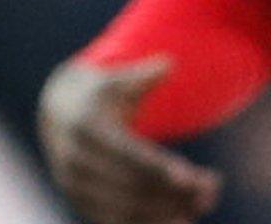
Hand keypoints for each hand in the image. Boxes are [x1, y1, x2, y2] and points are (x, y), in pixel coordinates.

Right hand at [38, 57, 222, 223]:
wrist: (58, 112)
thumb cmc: (101, 93)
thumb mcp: (117, 79)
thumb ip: (143, 75)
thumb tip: (169, 63)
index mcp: (86, 127)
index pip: (129, 154)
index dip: (162, 168)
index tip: (194, 178)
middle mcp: (76, 160)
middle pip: (133, 184)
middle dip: (174, 191)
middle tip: (212, 189)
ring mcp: (74, 185)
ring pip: (127, 208)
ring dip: (167, 210)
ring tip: (203, 204)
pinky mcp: (80, 203)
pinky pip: (116, 221)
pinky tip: (180, 221)